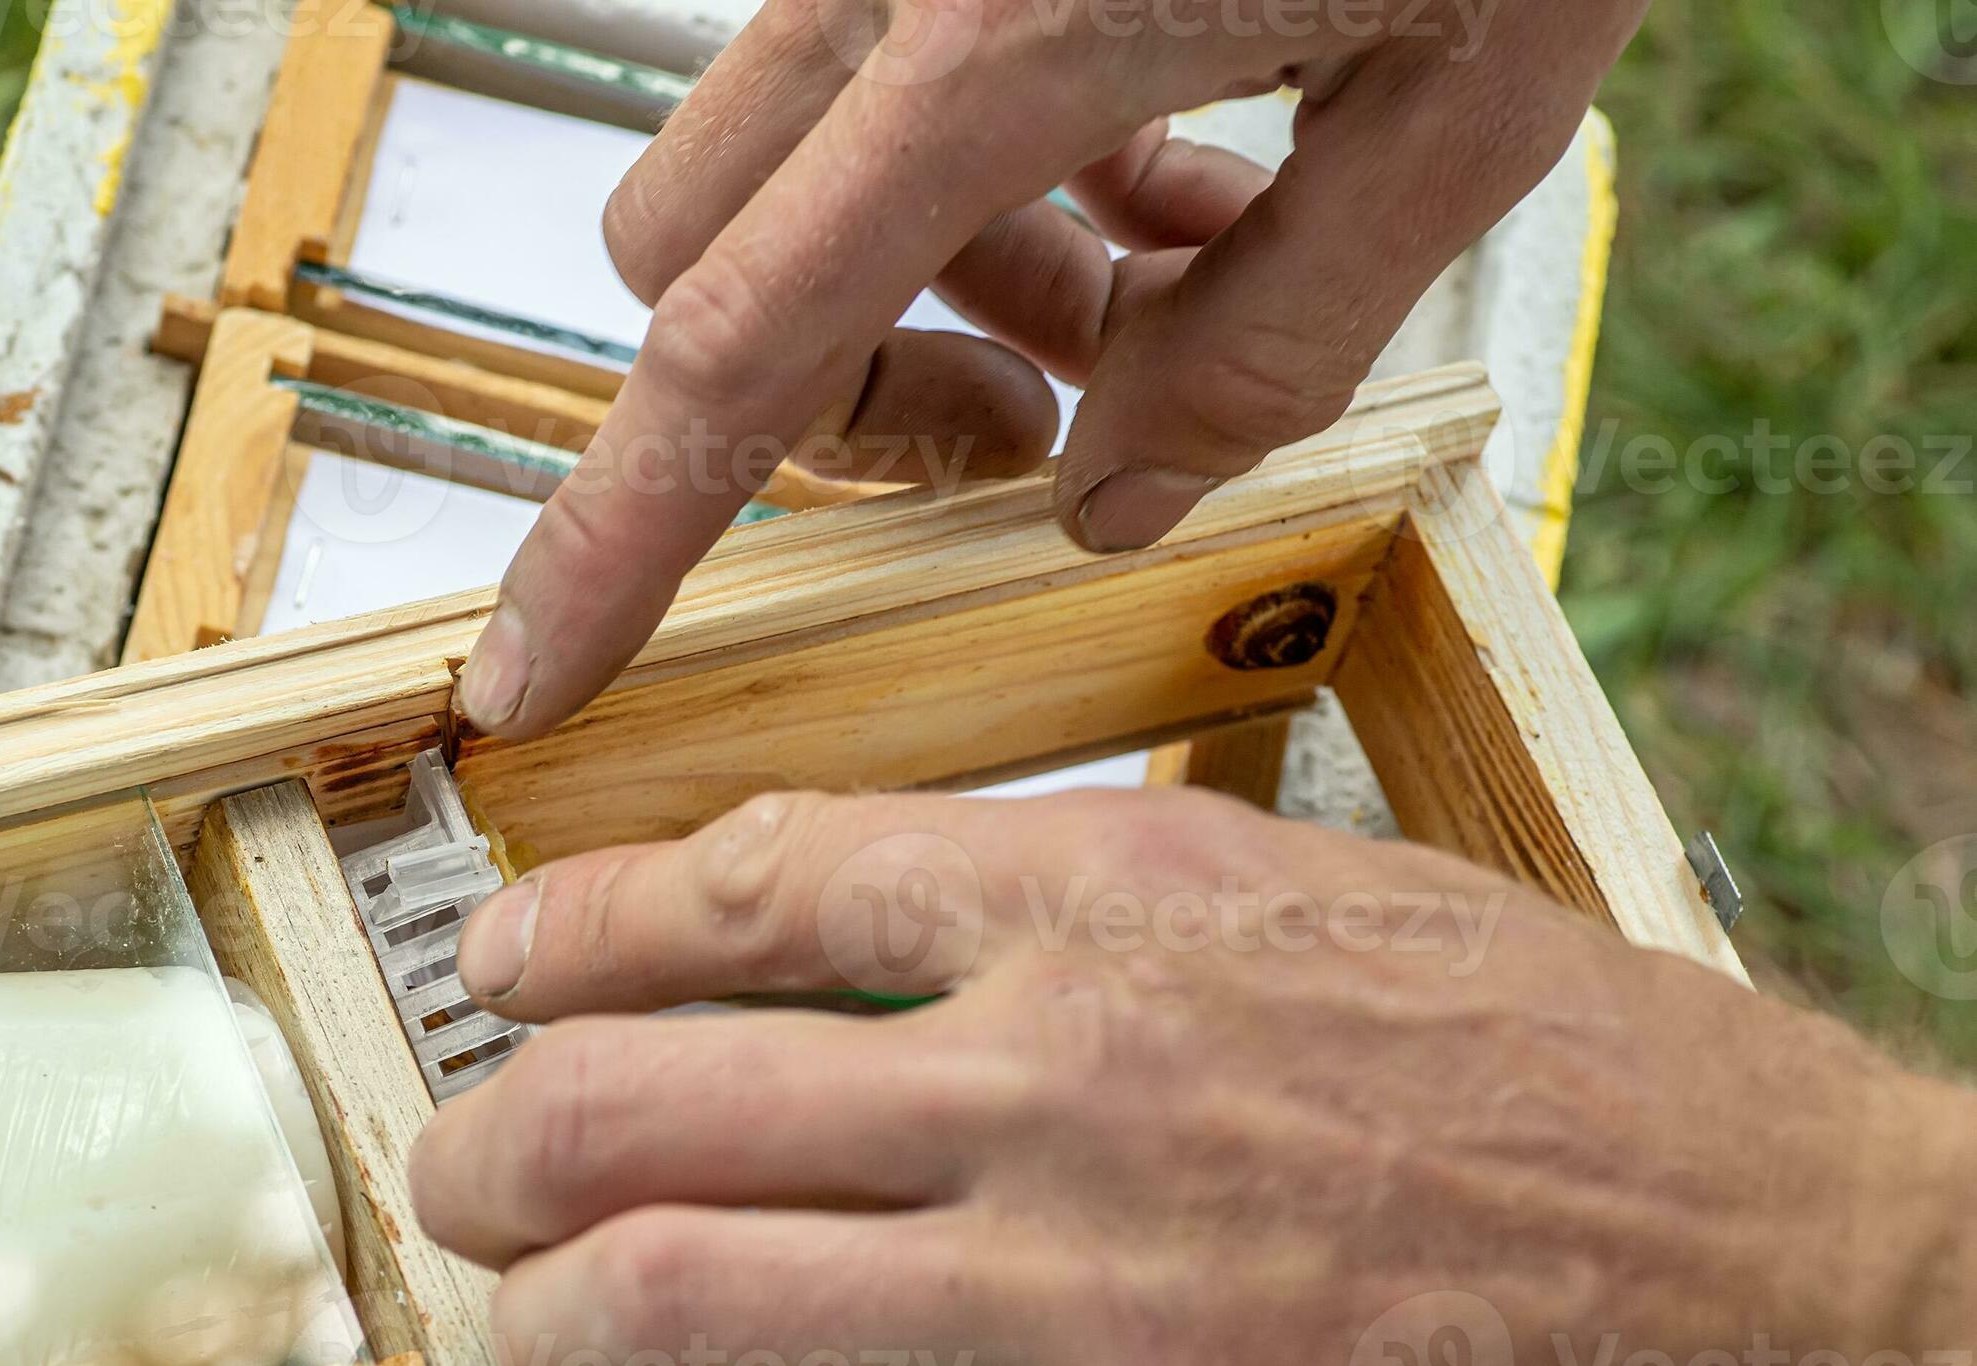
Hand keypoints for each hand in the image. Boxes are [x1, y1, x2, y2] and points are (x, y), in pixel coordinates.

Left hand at [406, 789, 1976, 1365]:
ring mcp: (1085, 1294)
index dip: (582, 924)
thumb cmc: (1635, 1126)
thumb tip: (922, 956)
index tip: (506, 958)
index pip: (761, 881)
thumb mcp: (1363, 925)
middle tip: (463, 1180)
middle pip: (649, 1085)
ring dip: (552, 1321)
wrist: (1855, 1327)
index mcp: (1135, 903)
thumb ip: (1129, 928)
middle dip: (498, 1136)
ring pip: (677, 1286)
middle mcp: (1072, 1075)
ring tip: (538, 1342)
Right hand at [456, 0, 1651, 737]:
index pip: (733, 354)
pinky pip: (866, 76)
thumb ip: (1273, 341)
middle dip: (827, 402)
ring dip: (921, 287)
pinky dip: (966, 172)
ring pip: (779, 176)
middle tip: (1027, 434)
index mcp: (994, 42)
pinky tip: (1169, 166)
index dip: (619, 543)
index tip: (532, 673)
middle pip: (696, 268)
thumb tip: (1108, 502)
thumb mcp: (1462, 107)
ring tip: (1168, 281)